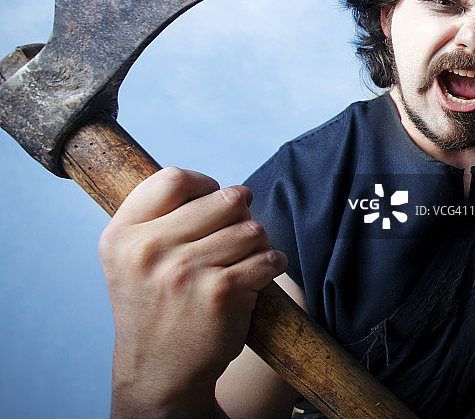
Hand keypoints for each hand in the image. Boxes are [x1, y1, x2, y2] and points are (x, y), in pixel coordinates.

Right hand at [98, 167, 286, 417]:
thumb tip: (216, 186)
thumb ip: (158, 217)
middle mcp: (149, 250)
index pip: (173, 179)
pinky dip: (272, 262)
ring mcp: (184, 271)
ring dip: (258, 240)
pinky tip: (264, 270)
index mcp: (122, 236)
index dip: (203, 183)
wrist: (159, 375)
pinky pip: (265, 258)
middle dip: (240, 211)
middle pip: (221, 199)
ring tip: (249, 254)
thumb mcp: (130, 259)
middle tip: (240, 226)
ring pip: (249, 228)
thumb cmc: (152, 307)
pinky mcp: (220, 292)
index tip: (214, 195)